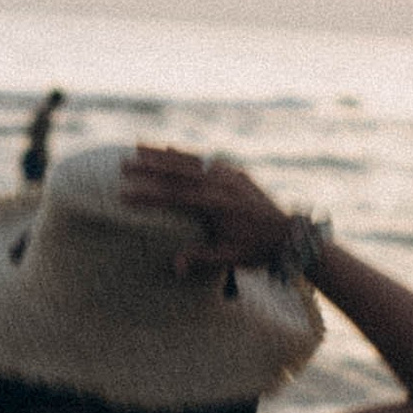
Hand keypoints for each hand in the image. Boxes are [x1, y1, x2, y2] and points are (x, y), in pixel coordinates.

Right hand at [121, 144, 294, 278]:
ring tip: (137, 145)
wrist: (289, 236)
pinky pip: (205, 160)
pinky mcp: (235, 173)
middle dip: (149, 166)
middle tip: (123, 164)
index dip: (148, 195)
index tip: (124, 194)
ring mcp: (229, 175)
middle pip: (178, 172)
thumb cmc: (257, 251)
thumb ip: (201, 259)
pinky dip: (185, 155)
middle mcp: (222, 184)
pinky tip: (169, 148)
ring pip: (190, 160)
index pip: (175, 197)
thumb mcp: (229, 258)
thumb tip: (174, 267)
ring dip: (162, 153)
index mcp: (217, 205)